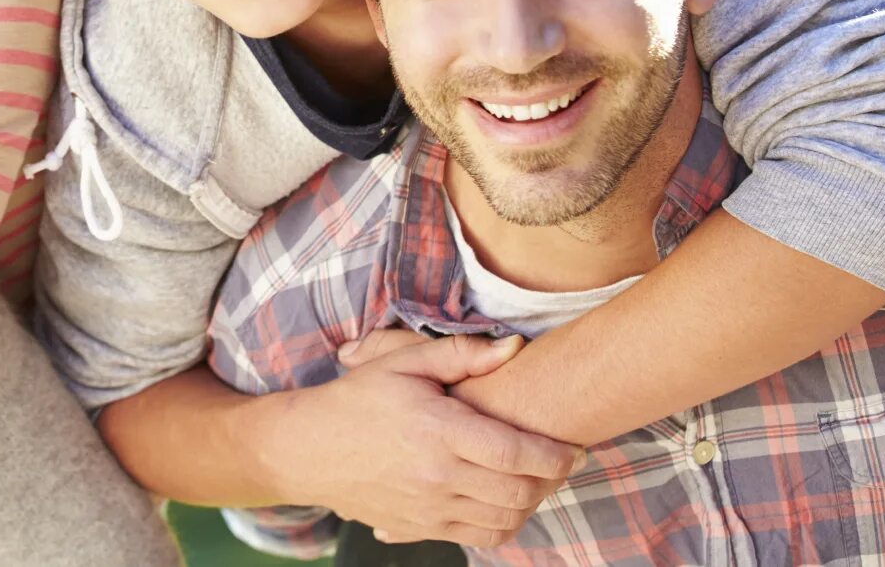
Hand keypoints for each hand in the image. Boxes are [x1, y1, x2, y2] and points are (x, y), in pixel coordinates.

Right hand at [270, 331, 583, 548]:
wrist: (308, 449)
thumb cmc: (357, 400)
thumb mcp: (402, 363)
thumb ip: (460, 355)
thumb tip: (514, 347)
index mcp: (437, 430)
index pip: (516, 452)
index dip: (556, 455)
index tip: (575, 448)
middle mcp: (437, 475)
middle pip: (519, 490)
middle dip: (552, 479)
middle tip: (561, 461)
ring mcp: (429, 508)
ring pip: (505, 519)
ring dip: (532, 503)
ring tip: (536, 480)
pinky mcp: (421, 529)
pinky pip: (480, 537)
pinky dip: (504, 524)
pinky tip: (505, 500)